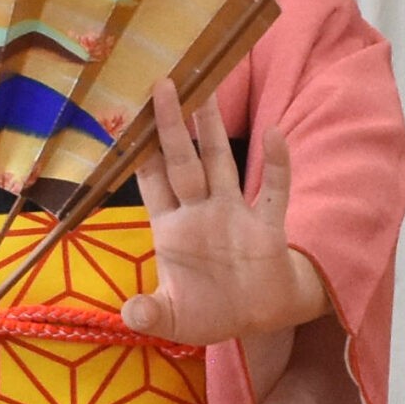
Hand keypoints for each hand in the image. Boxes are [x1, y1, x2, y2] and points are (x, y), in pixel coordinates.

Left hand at [120, 79, 329, 347]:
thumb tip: (131, 315)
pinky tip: (273, 134)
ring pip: (222, 163)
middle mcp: (201, 212)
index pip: (152, 183)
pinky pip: (274, 191)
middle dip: (171, 127)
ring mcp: (235, 215)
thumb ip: (151, 315)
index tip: (127, 117)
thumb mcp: (173, 320)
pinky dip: (277, 164)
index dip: (140, 153)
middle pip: (183, 162)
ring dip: (213, 131)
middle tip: (162, 83)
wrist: (257, 319)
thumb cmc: (209, 311)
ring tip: (207, 88)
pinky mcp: (267, 227)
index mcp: (172, 230)